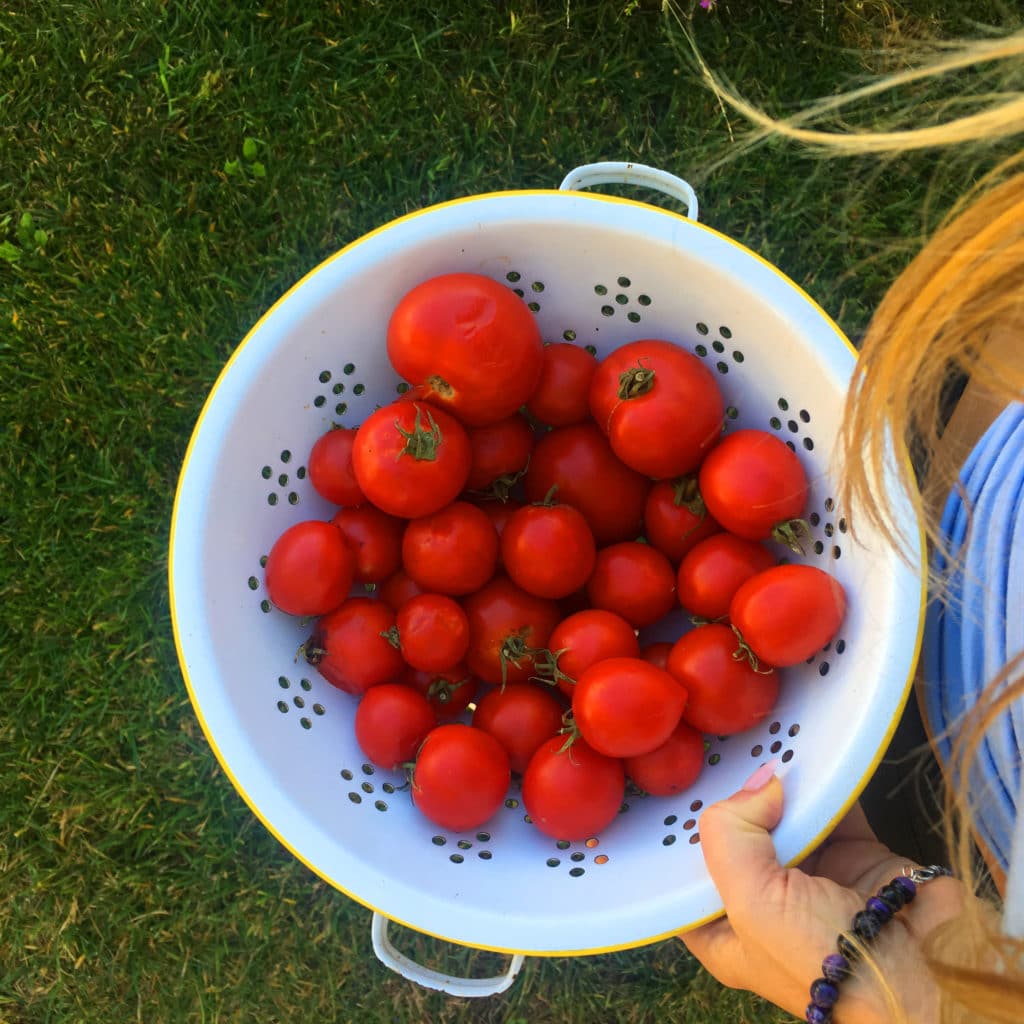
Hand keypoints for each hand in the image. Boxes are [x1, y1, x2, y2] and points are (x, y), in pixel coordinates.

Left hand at [679, 762, 964, 1022]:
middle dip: (733, 797)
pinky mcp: (852, 855)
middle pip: (735, 836)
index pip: (685, 874)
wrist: (928, 973)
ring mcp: (810, 878)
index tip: (679, 784)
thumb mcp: (753, 904)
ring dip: (778, 784)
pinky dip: (823, 782)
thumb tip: (761, 781)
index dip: (680, 832)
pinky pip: (831, 808)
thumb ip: (731, 835)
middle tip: (722, 749)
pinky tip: (807, 753)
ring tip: (764, 743)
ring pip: (782, 816)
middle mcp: (763, 903)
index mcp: (724, 930)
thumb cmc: (826, 960)